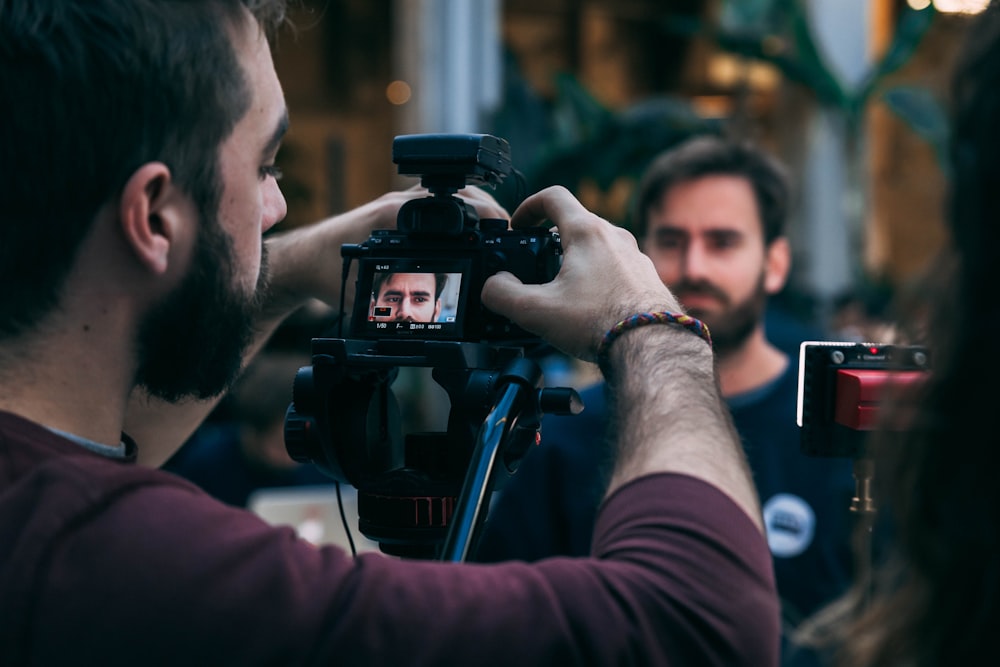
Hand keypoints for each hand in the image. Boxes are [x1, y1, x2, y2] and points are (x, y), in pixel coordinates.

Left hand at [265, 184, 508, 316]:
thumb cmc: (326, 272)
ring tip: (496, 229)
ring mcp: (398, 203)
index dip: (484, 215)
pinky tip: (470, 228)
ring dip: (474, 206)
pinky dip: (456, 211)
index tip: (504, 229)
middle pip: (458, 194)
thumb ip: (392, 306)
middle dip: (488, 209)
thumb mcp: (362, 297)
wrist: (300, 260)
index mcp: (395, 217)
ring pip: (448, 195)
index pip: (452, 205)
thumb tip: (422, 322)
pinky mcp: (395, 209)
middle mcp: (399, 204)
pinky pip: (434, 203)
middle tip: (509, 231)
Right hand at [481, 186, 682, 360]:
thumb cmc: (600, 323)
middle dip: (550, 240)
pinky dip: (597, 277)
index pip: (553, 197)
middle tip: (535, 264)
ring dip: (575, 260)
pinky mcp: (646, 278)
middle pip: (575, 223)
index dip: (528, 207)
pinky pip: (615, 267)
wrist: (651, 347)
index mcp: (587, 232)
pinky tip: (591, 306)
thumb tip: (493, 286)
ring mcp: (634, 256)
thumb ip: (502, 295)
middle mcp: (615, 237)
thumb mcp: (535, 311)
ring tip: (563, 290)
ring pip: (597, 246)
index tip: (519, 225)